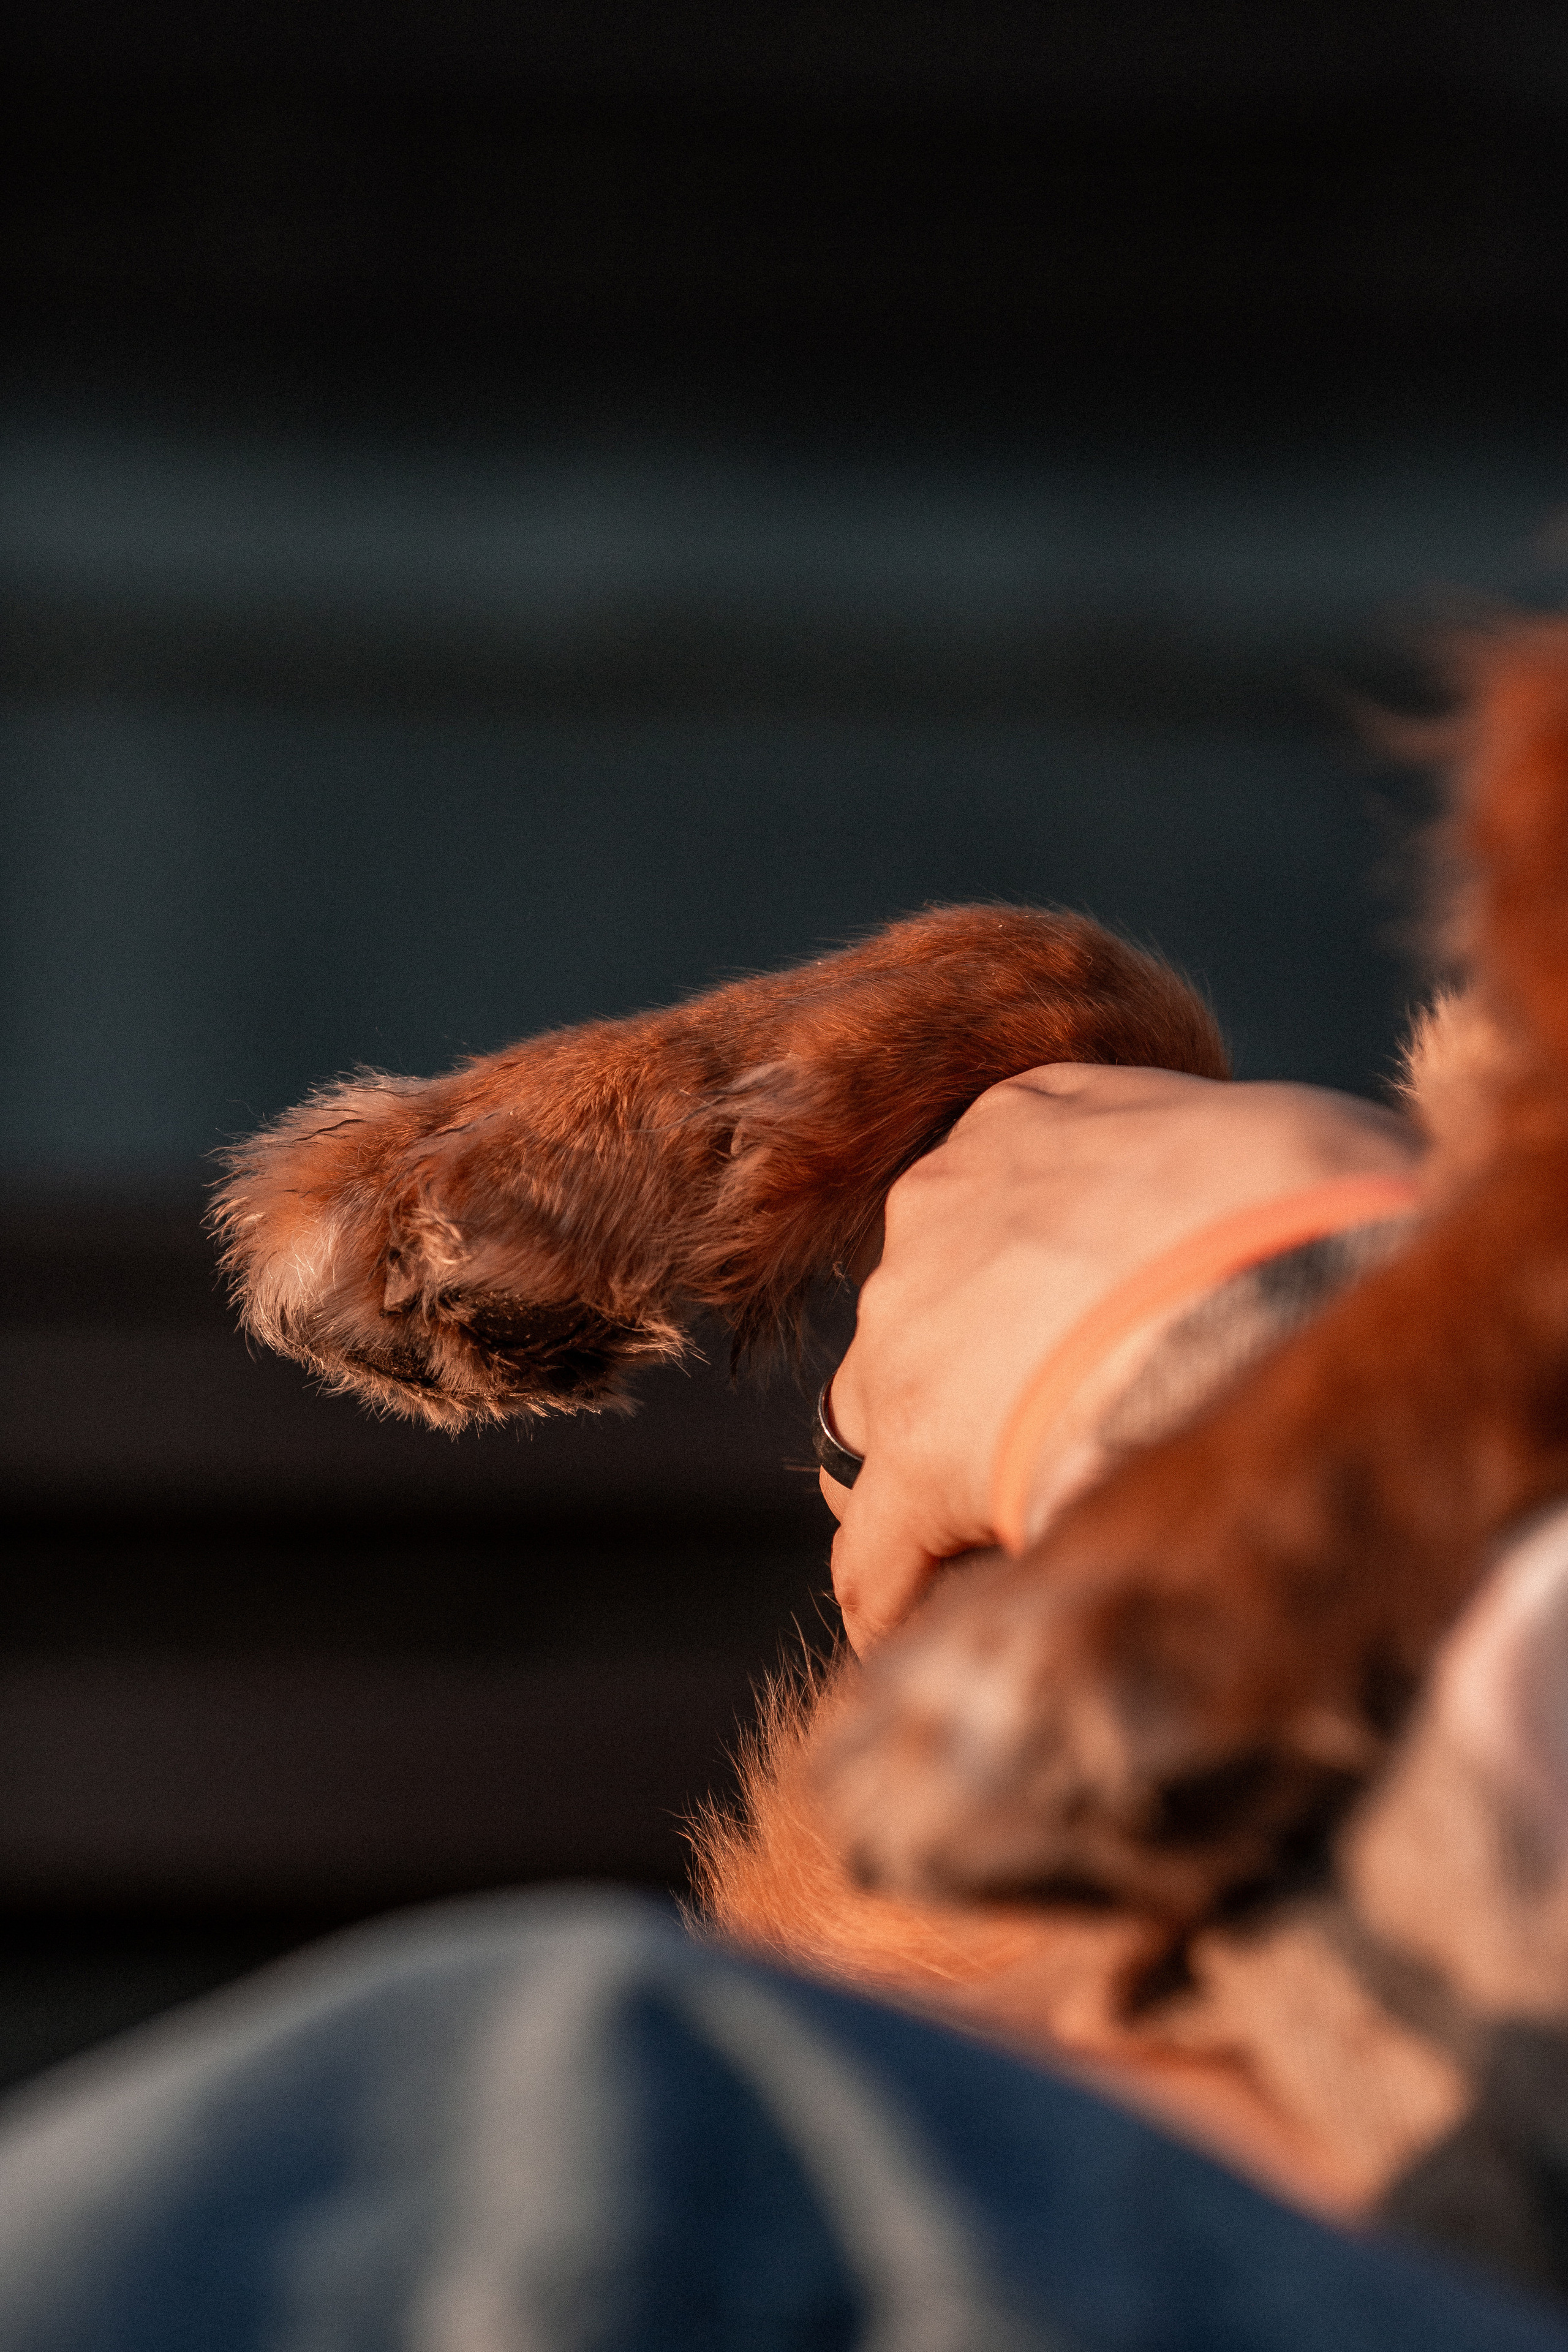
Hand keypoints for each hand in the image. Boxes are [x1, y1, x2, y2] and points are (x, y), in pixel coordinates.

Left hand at [821, 1064, 1421, 1650]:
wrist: (1283, 1275)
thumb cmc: (1318, 1196)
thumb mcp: (1258, 1134)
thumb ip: (1211, 1180)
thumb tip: (1266, 1225)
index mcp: (1013, 1125)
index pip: (979, 1212)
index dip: (1020, 1286)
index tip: (1067, 1333)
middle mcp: (933, 1212)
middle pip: (919, 1309)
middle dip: (965, 1373)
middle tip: (1042, 1435)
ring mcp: (908, 1338)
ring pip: (879, 1423)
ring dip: (926, 1479)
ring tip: (984, 1542)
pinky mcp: (918, 1460)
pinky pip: (877, 1550)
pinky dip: (897, 1594)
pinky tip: (919, 1635)